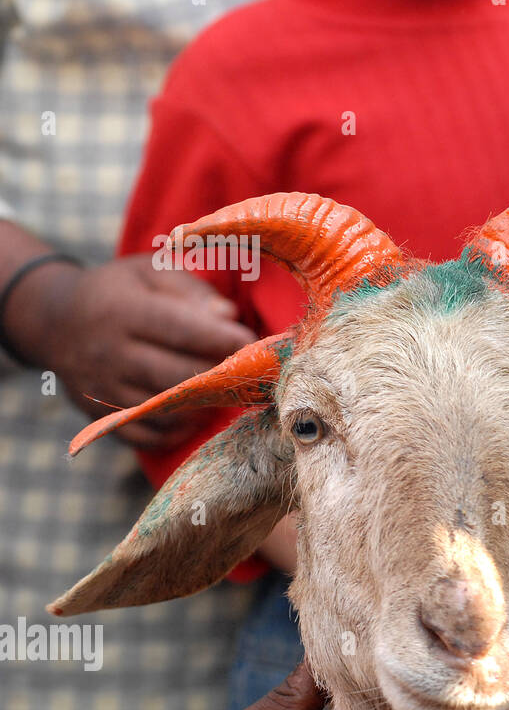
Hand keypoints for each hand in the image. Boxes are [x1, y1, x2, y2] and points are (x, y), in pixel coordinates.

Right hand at [10, 252, 256, 448]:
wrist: (52, 320)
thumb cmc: (119, 291)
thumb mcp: (149, 272)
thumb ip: (191, 290)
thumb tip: (228, 316)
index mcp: (123, 311)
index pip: (180, 329)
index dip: (222, 339)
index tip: (254, 344)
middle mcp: (108, 352)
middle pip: (177, 376)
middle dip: (218, 377)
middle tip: (247, 373)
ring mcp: (101, 388)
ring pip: (166, 410)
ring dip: (202, 406)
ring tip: (223, 392)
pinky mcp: (98, 415)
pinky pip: (145, 437)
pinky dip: (177, 432)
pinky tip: (195, 414)